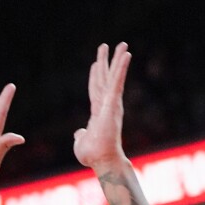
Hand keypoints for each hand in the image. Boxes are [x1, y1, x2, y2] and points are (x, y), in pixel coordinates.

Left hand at [73, 43, 130, 171]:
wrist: (102, 160)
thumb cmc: (93, 155)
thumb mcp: (81, 142)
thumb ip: (81, 135)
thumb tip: (79, 132)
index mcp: (97, 112)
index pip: (95, 90)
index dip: (95, 76)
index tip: (96, 63)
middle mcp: (106, 105)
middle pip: (105, 79)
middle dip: (106, 62)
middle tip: (107, 45)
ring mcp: (111, 104)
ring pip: (113, 77)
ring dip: (117, 60)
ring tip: (123, 44)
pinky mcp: (113, 104)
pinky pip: (117, 83)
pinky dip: (121, 69)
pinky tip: (126, 55)